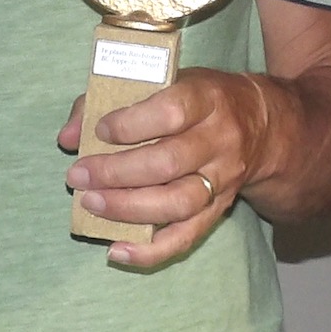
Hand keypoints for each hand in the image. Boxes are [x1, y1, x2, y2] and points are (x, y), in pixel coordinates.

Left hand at [58, 67, 274, 267]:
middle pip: (169, 162)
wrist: (262, 124)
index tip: (99, 130)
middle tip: (78, 175)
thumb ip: (112, 100)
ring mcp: (223, 178)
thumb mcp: (168, 82)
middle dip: (116, 173)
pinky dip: (150, 250)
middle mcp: (221, 139)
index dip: (131, 125)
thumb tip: (68, 136)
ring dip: (128, 208)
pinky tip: (116, 250)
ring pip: (178, 202)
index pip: (171, 112)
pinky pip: (187, 236)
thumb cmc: (200, 99)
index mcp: (208, 98)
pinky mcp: (220, 208)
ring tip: (91, 203)